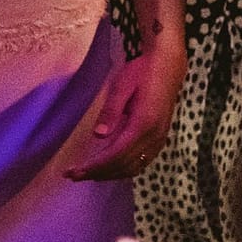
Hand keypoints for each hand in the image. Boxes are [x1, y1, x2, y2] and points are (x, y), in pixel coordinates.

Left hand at [66, 45, 182, 180]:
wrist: (168, 66)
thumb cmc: (142, 71)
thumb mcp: (121, 85)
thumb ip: (111, 111)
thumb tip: (98, 135)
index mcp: (143, 124)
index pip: (116, 154)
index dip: (95, 166)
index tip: (75, 171)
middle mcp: (154, 136)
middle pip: (123, 165)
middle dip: (98, 173)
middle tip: (73, 175)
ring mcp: (159, 139)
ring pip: (133, 167)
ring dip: (110, 174)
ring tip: (87, 174)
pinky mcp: (160, 139)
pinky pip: (141, 162)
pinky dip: (123, 169)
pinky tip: (109, 167)